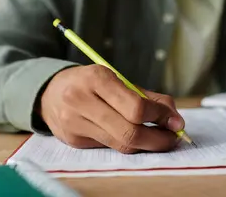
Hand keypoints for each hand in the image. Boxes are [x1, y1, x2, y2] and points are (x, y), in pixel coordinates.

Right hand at [39, 65, 184, 153]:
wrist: (50, 91)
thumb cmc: (90, 83)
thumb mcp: (116, 79)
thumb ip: (146, 96)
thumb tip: (174, 117)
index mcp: (96, 78)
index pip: (135, 107)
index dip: (160, 116)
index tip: (176, 120)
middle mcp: (81, 100)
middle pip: (129, 131)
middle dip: (158, 138)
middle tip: (173, 136)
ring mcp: (74, 123)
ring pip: (120, 143)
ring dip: (146, 144)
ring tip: (159, 138)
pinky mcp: (73, 140)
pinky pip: (109, 146)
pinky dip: (126, 143)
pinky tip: (134, 136)